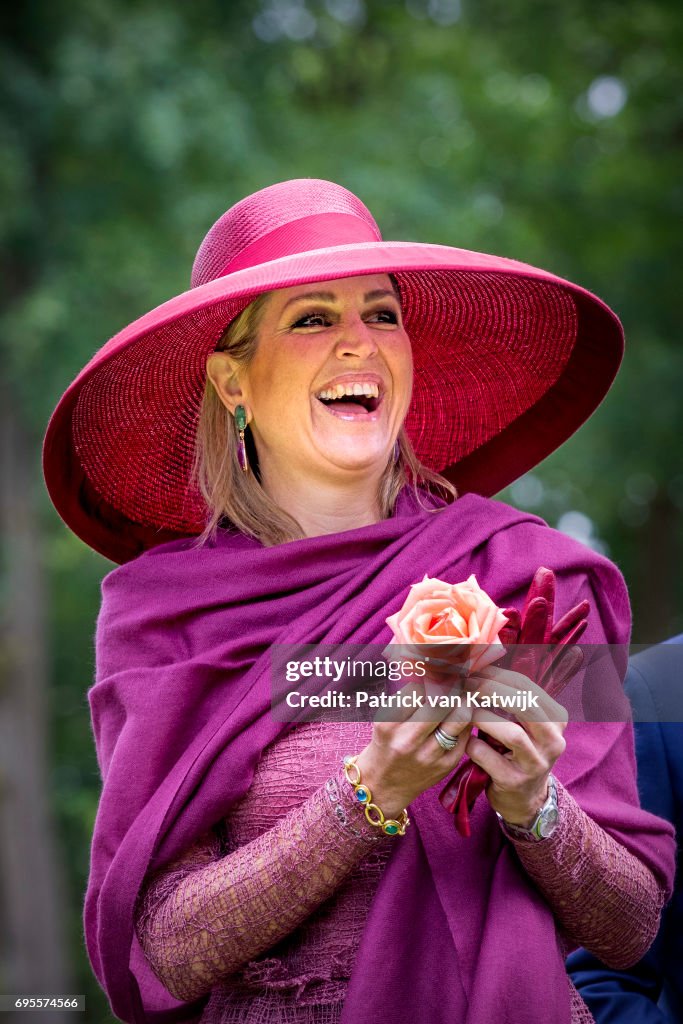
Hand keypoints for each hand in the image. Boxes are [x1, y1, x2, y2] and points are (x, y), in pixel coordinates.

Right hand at [354, 678, 473, 817]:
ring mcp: (429, 755)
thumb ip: (407, 699)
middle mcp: (408, 740)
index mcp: (389, 724)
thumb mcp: (386, 720)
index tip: (440, 671)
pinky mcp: (446, 765)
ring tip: (464, 695)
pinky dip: (465, 723)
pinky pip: (464, 735)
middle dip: (452, 687)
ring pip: (459, 718)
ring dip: (464, 702)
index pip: (418, 690)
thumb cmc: (386, 744)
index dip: (432, 677)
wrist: (384, 785)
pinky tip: (461, 717)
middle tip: (457, 679)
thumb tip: (434, 673)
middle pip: (441, 702)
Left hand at [463, 664, 567, 825]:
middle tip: (466, 683)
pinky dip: (474, 745)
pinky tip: (465, 741)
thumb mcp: (521, 722)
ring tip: (464, 710)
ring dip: (482, 718)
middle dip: (491, 690)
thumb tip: (477, 664)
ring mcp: (537, 763)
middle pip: (524, 705)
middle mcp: (554, 740)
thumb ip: (509, 697)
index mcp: (556, 718)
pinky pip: (490, 758)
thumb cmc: (515, 750)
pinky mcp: (516, 781)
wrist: (523, 797)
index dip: (497, 674)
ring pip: (511, 733)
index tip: (473, 668)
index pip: (527, 687)